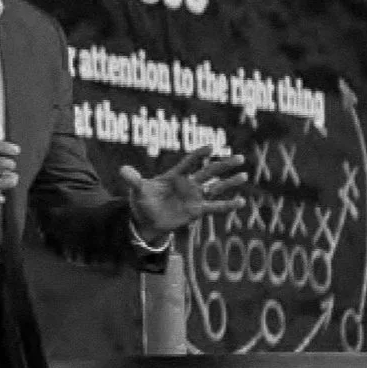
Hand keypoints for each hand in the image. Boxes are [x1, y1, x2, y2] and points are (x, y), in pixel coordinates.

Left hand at [120, 146, 247, 237]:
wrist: (146, 221)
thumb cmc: (143, 202)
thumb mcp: (138, 191)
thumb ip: (133, 180)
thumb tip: (122, 169)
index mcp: (175, 175)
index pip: (190, 162)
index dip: (200, 154)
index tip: (211, 146)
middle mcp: (189, 184)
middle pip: (209, 171)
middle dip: (224, 164)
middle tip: (240, 157)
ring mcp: (195, 197)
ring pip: (216, 187)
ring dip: (230, 182)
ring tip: (244, 174)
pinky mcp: (197, 211)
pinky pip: (215, 207)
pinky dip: (228, 205)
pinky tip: (241, 202)